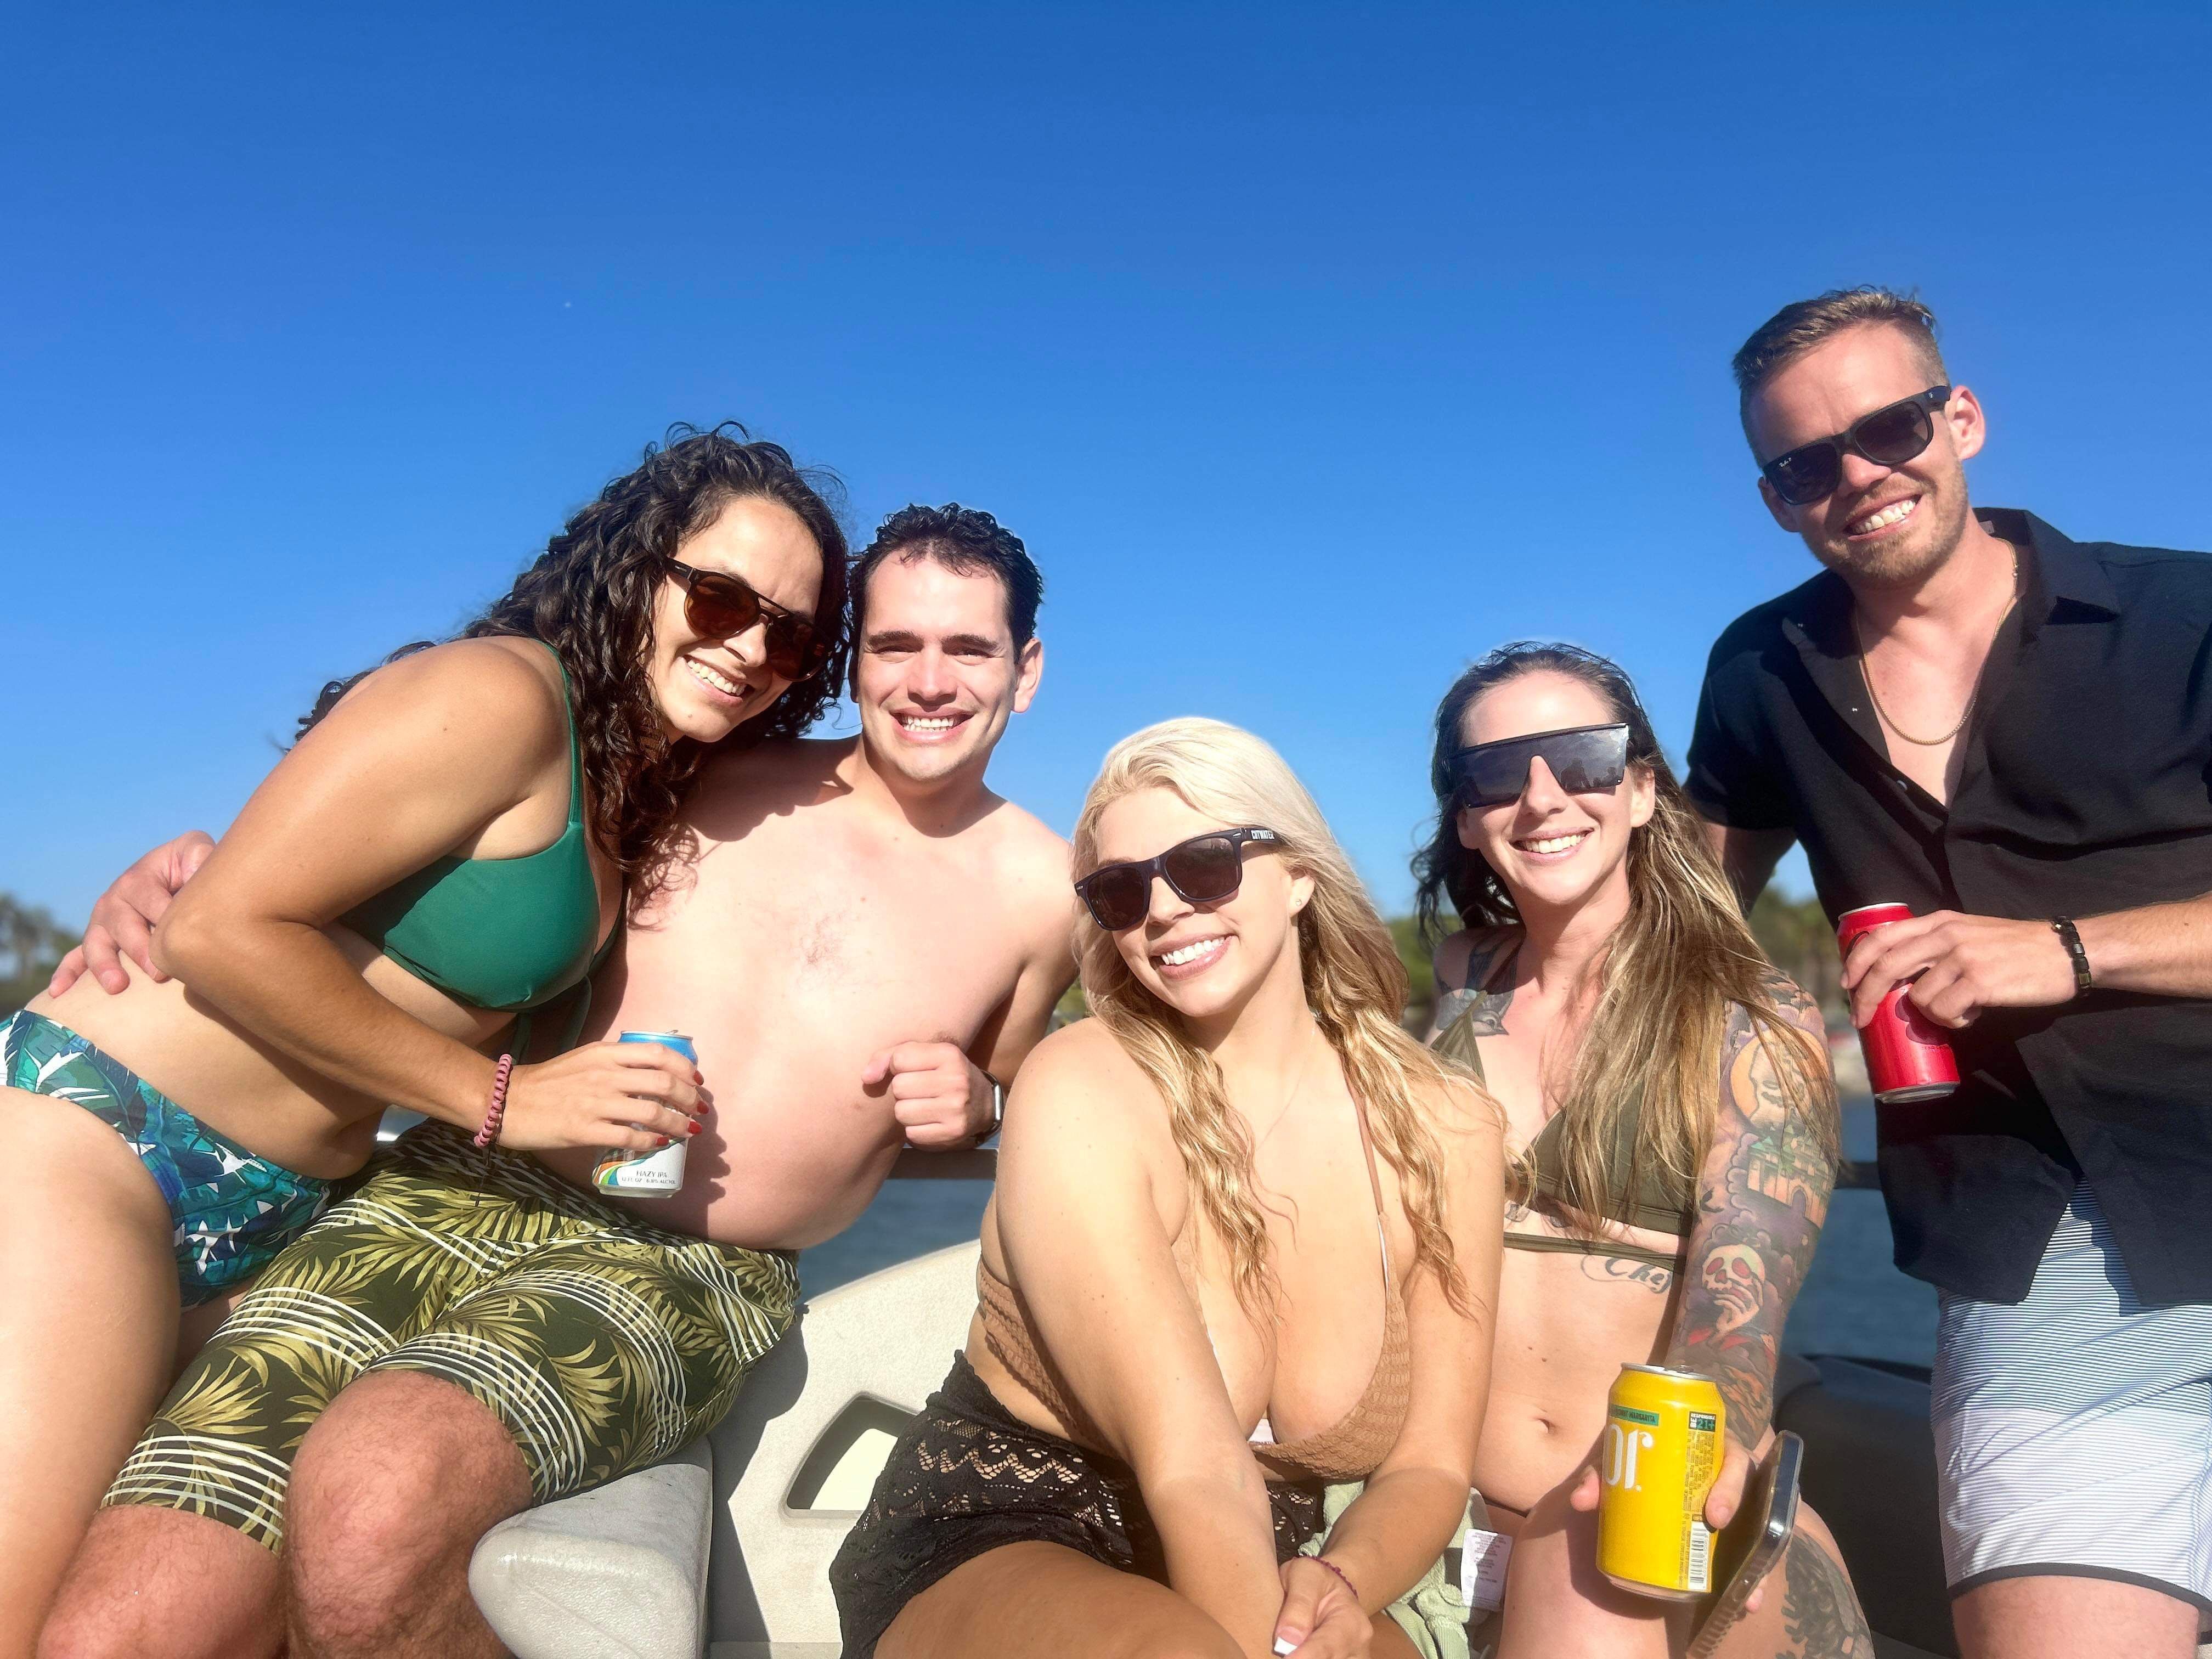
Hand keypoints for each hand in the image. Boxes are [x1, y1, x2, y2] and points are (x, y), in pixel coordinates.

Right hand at [48, 831, 217, 995]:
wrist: (172, 873)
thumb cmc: (187, 866)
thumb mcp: (194, 852)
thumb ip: (198, 857)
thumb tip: (198, 874)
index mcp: (137, 880)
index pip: (151, 902)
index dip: (165, 918)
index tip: (183, 937)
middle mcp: (114, 901)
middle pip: (123, 927)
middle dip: (140, 950)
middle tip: (158, 973)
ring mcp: (102, 923)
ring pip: (96, 946)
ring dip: (104, 966)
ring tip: (117, 986)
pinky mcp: (98, 941)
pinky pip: (75, 959)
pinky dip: (67, 975)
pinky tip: (59, 993)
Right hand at [496, 1039, 705, 1151]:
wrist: (507, 1101)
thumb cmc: (548, 1081)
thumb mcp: (585, 1058)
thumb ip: (616, 1061)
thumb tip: (653, 1071)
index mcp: (605, 1053)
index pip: (659, 1055)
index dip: (685, 1069)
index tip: (697, 1082)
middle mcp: (605, 1074)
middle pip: (664, 1084)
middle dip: (690, 1100)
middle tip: (700, 1111)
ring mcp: (595, 1103)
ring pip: (652, 1113)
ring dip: (678, 1124)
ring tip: (689, 1131)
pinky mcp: (585, 1130)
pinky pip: (630, 1137)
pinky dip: (652, 1142)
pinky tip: (660, 1144)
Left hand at [862, 1041, 991, 1147]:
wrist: (983, 1103)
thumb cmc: (943, 1074)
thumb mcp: (923, 1055)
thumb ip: (888, 1057)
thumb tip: (866, 1078)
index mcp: (948, 1054)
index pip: (899, 1059)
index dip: (898, 1067)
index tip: (911, 1070)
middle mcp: (956, 1080)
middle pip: (899, 1087)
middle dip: (903, 1090)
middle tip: (919, 1090)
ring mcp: (956, 1108)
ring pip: (901, 1112)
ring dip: (906, 1111)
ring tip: (923, 1106)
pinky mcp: (953, 1132)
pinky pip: (911, 1133)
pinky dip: (915, 1128)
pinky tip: (929, 1120)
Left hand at [1273, 1555, 1369, 1656]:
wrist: (1330, 1589)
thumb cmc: (1315, 1579)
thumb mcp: (1305, 1575)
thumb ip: (1298, 1603)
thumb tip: (1286, 1640)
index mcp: (1352, 1622)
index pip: (1325, 1646)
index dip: (1302, 1657)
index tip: (1285, 1658)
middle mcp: (1358, 1648)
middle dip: (1300, 1658)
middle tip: (1276, 1652)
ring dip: (1303, 1657)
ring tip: (1282, 1650)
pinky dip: (1305, 1657)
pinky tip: (1295, 1652)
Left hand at [1566, 1445, 1773, 1613]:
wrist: (1646, 1470)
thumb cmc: (1640, 1462)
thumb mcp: (1622, 1464)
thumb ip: (1601, 1476)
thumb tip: (1581, 1501)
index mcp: (1711, 1450)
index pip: (1734, 1458)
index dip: (1730, 1484)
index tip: (1714, 1516)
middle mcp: (1730, 1476)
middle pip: (1749, 1492)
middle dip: (1739, 1515)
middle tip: (1717, 1532)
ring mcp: (1739, 1505)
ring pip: (1758, 1529)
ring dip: (1757, 1564)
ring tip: (1748, 1595)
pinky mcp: (1738, 1533)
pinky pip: (1753, 1553)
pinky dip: (1752, 1580)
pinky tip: (1749, 1604)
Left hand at [1841, 910, 2075, 1028]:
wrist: (2066, 951)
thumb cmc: (2017, 949)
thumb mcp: (1970, 933)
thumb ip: (1937, 946)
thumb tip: (1901, 980)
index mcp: (1940, 921)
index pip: (1883, 936)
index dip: (1857, 961)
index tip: (1847, 983)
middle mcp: (1946, 935)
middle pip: (1886, 966)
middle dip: (1864, 997)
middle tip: (1860, 1019)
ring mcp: (1962, 958)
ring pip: (1917, 997)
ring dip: (1930, 1014)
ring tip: (1959, 1010)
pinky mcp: (1980, 982)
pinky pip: (1944, 1012)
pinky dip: (1953, 1022)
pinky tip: (1973, 1015)